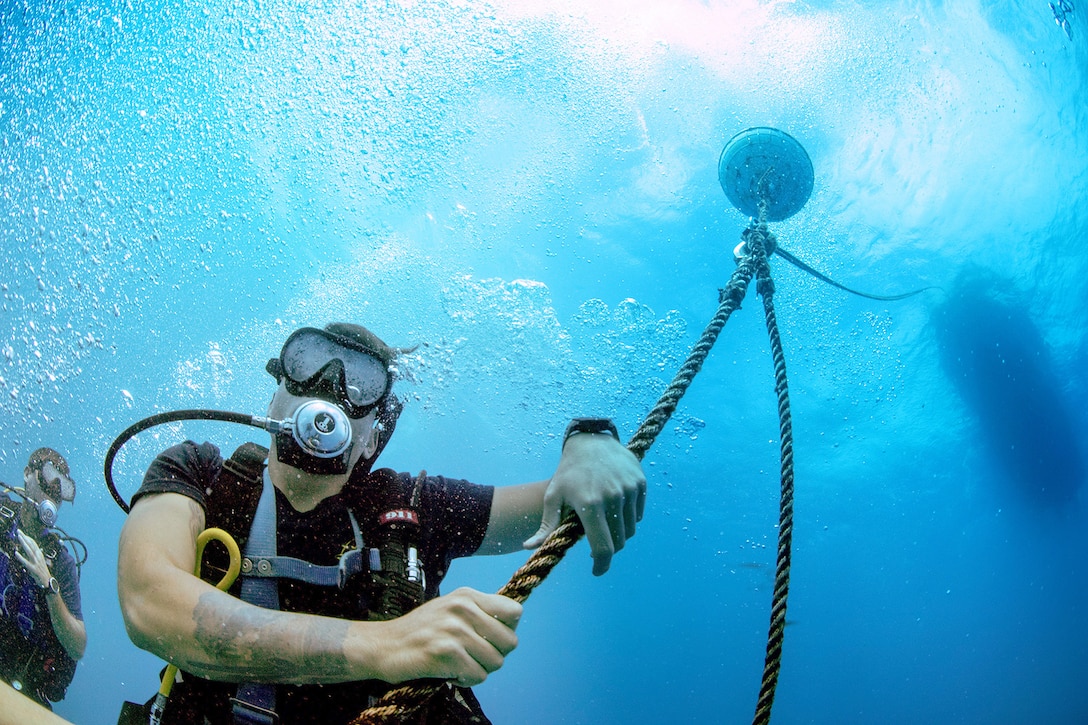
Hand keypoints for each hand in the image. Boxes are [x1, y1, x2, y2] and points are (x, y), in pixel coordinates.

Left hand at [14, 529, 51, 588]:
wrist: (48, 581)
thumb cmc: (42, 571)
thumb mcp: (39, 561)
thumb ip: (34, 555)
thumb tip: (31, 549)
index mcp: (39, 554)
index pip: (33, 543)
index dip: (27, 538)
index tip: (21, 533)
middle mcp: (38, 556)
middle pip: (31, 545)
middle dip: (24, 537)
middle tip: (18, 531)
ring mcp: (36, 562)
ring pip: (28, 551)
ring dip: (23, 543)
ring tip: (19, 537)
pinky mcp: (33, 568)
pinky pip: (25, 562)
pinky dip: (21, 557)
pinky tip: (16, 553)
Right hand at [376, 588, 520, 685]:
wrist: (383, 646)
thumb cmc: (420, 631)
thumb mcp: (450, 608)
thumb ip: (478, 613)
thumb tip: (510, 628)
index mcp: (467, 596)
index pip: (514, 612)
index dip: (507, 630)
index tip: (489, 638)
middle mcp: (462, 609)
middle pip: (509, 641)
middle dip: (495, 655)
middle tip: (473, 656)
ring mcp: (454, 630)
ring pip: (495, 662)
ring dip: (479, 669)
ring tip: (458, 664)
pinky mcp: (445, 653)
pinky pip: (477, 676)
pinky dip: (465, 680)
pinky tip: (448, 672)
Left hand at [523, 433, 646, 575]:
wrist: (591, 442)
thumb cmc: (568, 473)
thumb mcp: (553, 497)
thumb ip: (546, 526)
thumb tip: (528, 547)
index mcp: (590, 504)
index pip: (603, 547)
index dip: (601, 565)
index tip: (596, 571)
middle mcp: (613, 497)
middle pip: (618, 542)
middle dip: (608, 549)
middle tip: (596, 542)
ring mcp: (629, 490)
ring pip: (630, 530)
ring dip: (618, 534)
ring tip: (603, 523)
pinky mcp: (640, 484)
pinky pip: (637, 515)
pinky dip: (628, 519)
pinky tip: (614, 509)